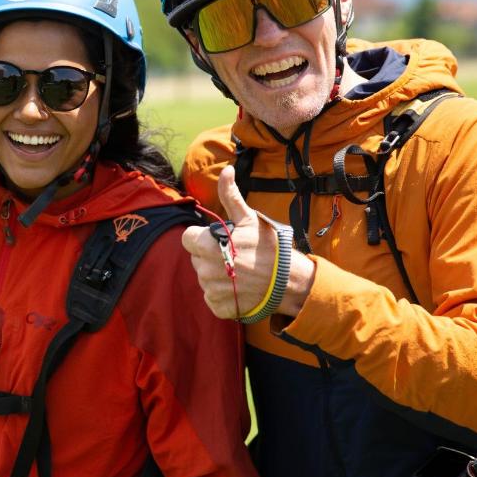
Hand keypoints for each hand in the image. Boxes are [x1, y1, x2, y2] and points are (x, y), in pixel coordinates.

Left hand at [181, 166, 313, 320]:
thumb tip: (226, 170)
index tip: (220, 239)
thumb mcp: (248, 219)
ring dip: (217, 274)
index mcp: (205, 245)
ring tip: (239, 271)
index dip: (203, 237)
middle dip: (210, 255)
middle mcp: (204, 269)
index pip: (188, 239)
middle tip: (234, 255)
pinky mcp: (218, 306)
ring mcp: (210, 289)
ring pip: (204, 278)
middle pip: (196, 258)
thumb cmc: (267, 246)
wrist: (288, 280)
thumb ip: (230, 196)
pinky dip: (223, 293)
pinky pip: (212, 297)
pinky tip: (239, 287)